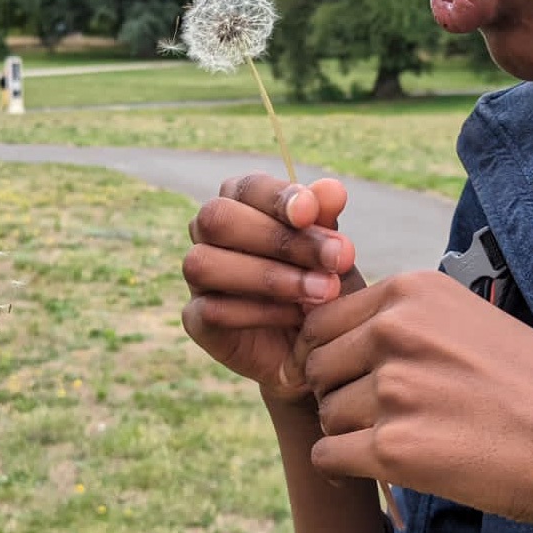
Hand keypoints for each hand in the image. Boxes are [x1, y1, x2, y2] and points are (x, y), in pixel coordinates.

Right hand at [182, 174, 366, 403]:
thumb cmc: (324, 282)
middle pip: (217, 219)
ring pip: (205, 263)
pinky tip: (298, 316)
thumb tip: (331, 189)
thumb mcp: (333, 251)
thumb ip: (327, 219)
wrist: (321, 345)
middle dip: (279, 239)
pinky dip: (260, 312)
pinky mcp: (196, 319)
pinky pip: (212, 310)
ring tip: (322, 291)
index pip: (246, 187)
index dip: (277, 197)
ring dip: (269, 276)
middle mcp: (208, 234)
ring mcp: (197, 277)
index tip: (311, 212)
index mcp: (240, 203)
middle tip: (336, 259)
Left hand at [295, 271, 532, 532]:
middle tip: (387, 416)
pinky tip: (391, 468)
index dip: (332, 354)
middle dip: (340, 393)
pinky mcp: (394, 449)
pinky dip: (349, 468)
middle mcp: (395, 330)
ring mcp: (393, 389)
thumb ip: (402, 321)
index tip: (357, 376)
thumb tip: (328, 339)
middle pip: (316, 367)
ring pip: (325, 414)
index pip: (320, 319)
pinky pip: (329, 456)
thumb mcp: (466, 321)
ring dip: (353, 433)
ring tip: (409, 440)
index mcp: (411, 290)